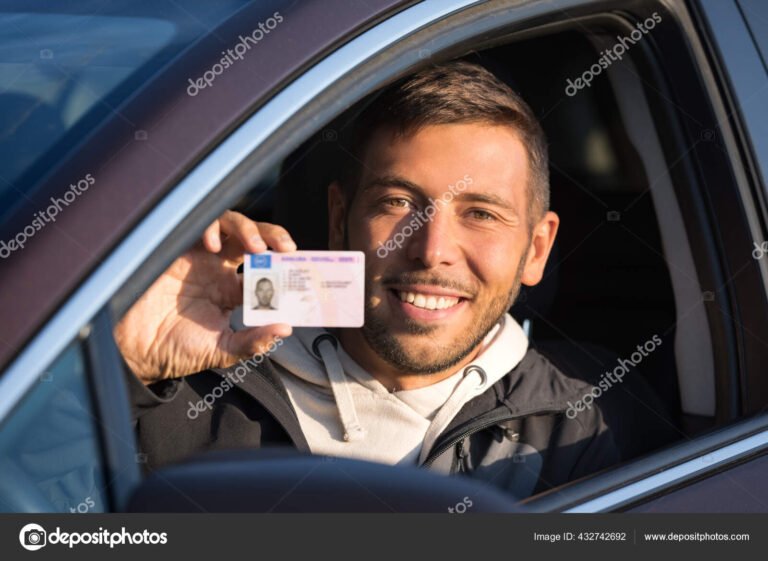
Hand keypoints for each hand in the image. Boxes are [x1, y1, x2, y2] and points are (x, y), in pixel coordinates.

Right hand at [114, 210, 295, 384]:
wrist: (134, 349)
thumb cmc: (173, 349)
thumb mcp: (220, 350)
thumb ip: (252, 341)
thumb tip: (285, 330)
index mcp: (231, 292)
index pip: (266, 272)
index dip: (284, 270)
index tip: (300, 273)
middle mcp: (218, 269)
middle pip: (254, 239)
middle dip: (274, 237)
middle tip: (286, 249)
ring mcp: (198, 255)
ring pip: (231, 225)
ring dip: (249, 229)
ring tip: (256, 247)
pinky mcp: (177, 246)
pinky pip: (200, 223)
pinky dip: (212, 228)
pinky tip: (212, 246)